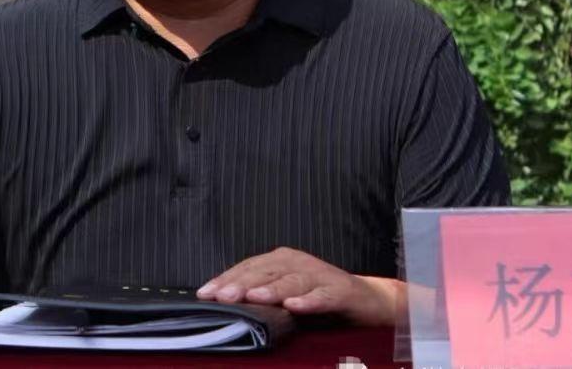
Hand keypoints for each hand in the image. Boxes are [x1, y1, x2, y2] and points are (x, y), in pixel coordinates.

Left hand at [195, 246, 404, 325]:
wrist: (367, 301)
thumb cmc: (319, 299)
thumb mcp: (285, 299)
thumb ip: (260, 301)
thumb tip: (224, 310)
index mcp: (280, 262)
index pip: (247, 268)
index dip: (226, 280)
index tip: (205, 294)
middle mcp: (297, 263)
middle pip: (265, 272)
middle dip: (241, 284)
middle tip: (221, 296)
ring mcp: (320, 275)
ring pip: (291, 280)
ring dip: (271, 289)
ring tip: (252, 298)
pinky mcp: (341, 291)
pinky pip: (323, 296)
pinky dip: (309, 300)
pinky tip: (295, 306)